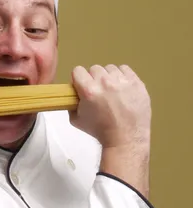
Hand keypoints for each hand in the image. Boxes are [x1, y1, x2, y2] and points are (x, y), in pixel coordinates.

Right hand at [70, 65, 150, 196]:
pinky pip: (125, 69)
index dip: (79, 79)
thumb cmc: (100, 131)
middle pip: (94, 68)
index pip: (78, 70)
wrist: (125, 139)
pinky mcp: (136, 82)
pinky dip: (122, 76)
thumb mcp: (76, 120)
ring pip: (110, 68)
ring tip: (112, 91)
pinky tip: (122, 87)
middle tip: (99, 92)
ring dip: (109, 77)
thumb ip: (71, 104)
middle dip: (94, 79)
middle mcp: (105, 82)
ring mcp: (122, 81)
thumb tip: (73, 95)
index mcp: (89, 90)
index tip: (82, 87)